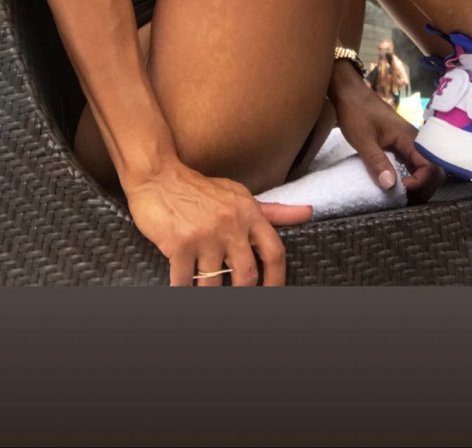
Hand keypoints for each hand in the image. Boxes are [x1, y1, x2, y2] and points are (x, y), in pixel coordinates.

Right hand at [124, 160, 311, 286]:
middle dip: (242, 294)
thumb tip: (309, 212)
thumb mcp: (240, 195)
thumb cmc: (201, 189)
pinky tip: (182, 287)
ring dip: (208, 293)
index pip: (274, 252)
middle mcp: (231, 225)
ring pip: (214, 284)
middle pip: (247, 276)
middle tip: (235, 298)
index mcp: (249, 213)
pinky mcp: (180, 245)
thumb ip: (274, 210)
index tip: (273, 294)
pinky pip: (184, 283)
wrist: (159, 176)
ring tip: (204, 289)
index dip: (277, 280)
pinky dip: (182, 290)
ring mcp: (205, 235)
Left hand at [329, 66, 442, 204]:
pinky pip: (412, 164)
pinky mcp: (399, 144)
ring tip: (402, 197)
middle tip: (405, 200)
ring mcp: (407, 142)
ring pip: (423, 167)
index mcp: (409, 137)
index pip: (430, 166)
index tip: (401, 190)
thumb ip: (377, 161)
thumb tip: (390, 186)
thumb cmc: (355, 112)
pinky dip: (409, 177)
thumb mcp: (363, 139)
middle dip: (424, 187)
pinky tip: (397, 186)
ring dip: (418, 184)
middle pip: (433, 169)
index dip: (420, 182)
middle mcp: (413, 140)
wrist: (348, 92)